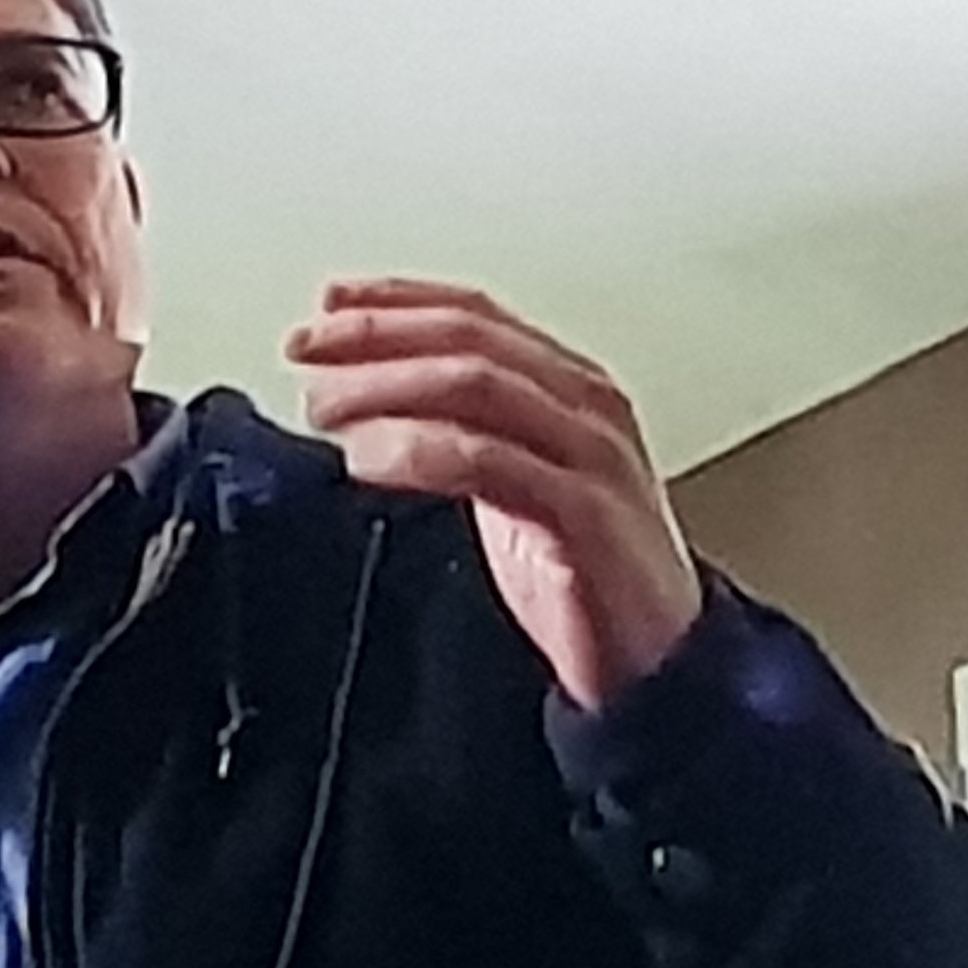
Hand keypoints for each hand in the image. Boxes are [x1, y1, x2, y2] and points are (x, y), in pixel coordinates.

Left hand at [285, 276, 703, 710]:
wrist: (660, 666)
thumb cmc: (589, 578)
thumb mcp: (519, 486)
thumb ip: (465, 437)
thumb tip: (367, 405)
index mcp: (573, 389)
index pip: (477, 314)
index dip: (396, 301)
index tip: (328, 303)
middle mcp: (587, 408)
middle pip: (469, 340)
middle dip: (376, 336)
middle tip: (307, 349)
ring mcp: (590, 457)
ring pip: (475, 385)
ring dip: (385, 386)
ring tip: (325, 403)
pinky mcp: (582, 515)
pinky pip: (488, 462)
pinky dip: (418, 450)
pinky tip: (369, 457)